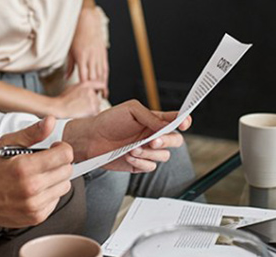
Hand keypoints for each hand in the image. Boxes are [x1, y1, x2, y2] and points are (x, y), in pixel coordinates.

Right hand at [0, 117, 73, 229]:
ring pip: (64, 186)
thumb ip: (32, 132)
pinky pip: (56, 200)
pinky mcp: (36, 217)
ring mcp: (34, 205)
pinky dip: (49, 193)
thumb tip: (50, 121)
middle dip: (59, 163)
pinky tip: (35, 189)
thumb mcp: (7, 144)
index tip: (54, 148)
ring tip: (39, 175)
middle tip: (44, 162)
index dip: (62, 148)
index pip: (65, 155)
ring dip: (56, 179)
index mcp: (25, 167)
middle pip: (67, 170)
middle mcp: (31, 188)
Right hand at [53, 81, 103, 117]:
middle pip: (98, 98)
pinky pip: (96, 113)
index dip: (101, 90)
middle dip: (93, 102)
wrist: (59, 108)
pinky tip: (81, 114)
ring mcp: (92, 100)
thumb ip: (85, 86)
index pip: (101, 85)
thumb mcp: (73, 87)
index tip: (100, 94)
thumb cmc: (64, 99)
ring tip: (80, 110)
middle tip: (82, 106)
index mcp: (86, 84)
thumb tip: (93, 89)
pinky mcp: (93, 109)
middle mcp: (91, 90)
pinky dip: (91, 115)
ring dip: (92, 109)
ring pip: (97, 106)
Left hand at [63, 100, 190, 172]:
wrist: (91, 138)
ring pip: (164, 156)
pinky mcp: (140, 164)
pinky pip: (151, 166)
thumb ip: (151, 117)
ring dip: (149, 152)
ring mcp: (148, 150)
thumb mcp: (131, 110)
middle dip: (167, 141)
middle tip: (153, 140)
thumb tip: (167, 126)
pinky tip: (128, 155)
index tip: (184, 122)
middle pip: (175, 140)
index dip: (184, 121)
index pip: (175, 120)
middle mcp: (154, 135)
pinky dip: (141, 161)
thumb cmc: (109, 120)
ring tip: (132, 148)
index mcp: (154, 120)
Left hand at [68, 7, 108, 94]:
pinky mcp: (103, 53)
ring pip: (100, 74)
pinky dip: (105, 77)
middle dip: (94, 90)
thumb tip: (67, 77)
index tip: (85, 97)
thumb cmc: (76, 33)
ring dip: (101, 86)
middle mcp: (91, 57)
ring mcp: (98, 55)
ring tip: (101, 96)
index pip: (84, 77)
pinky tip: (105, 83)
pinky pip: (105, 68)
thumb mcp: (70, 49)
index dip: (85, 89)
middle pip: (94, 78)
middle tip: (94, 101)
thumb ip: (69, 65)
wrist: (87, 19)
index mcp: (81, 57)